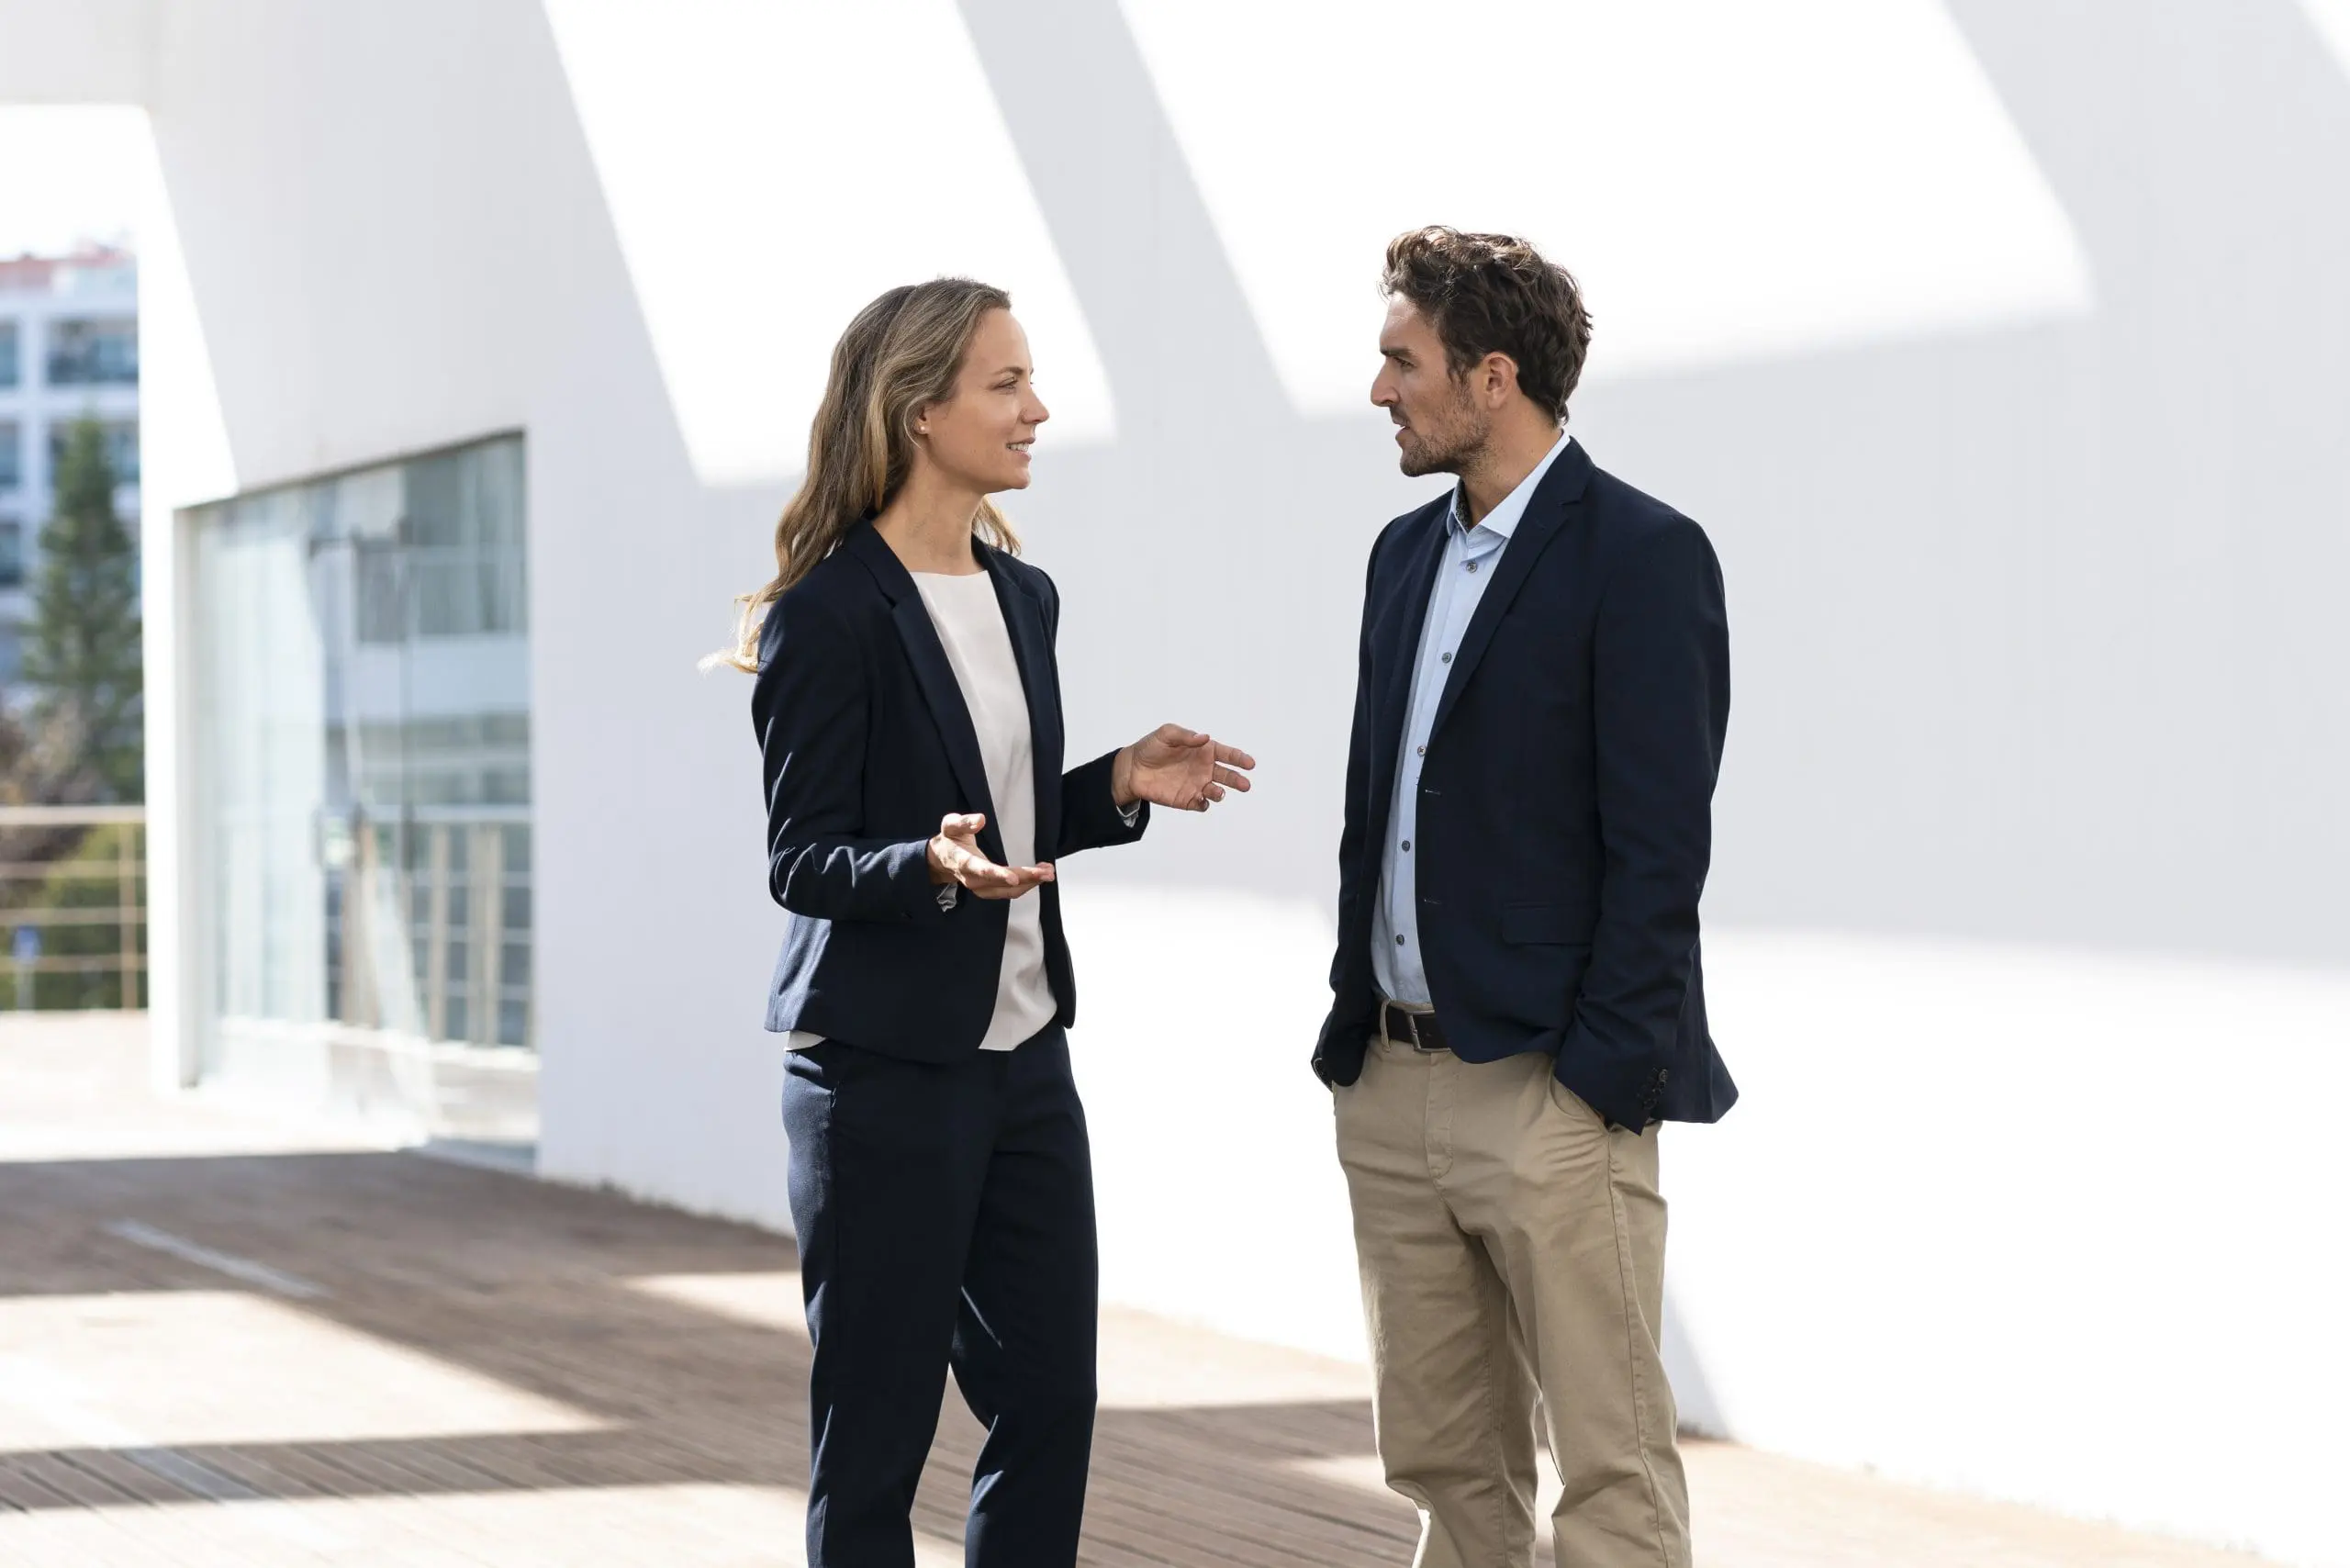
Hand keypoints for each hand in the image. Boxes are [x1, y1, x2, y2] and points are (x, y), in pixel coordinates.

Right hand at [927, 813, 1054, 899]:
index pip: (982, 870)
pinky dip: (1026, 885)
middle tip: (1047, 872)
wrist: (942, 860)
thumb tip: (981, 819)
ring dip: (1030, 883)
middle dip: (1026, 879)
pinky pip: (1010, 892)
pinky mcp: (989, 891)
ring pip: (1009, 891)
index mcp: (964, 863)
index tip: (1014, 878)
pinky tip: (1040, 876)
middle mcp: (973, 880)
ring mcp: (982, 888)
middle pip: (1002, 884)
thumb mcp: (951, 825)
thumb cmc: (950, 840)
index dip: (998, 875)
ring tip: (1048, 872)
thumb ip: (964, 822)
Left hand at [1112, 725, 1255, 812]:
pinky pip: (1201, 804)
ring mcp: (1197, 785)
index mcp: (1204, 751)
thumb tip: (1204, 738)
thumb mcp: (1166, 734)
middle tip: (1245, 785)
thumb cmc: (1151, 747)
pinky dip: (1204, 803)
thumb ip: (1186, 736)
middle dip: (1238, 780)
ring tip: (1217, 792)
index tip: (1250, 763)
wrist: (1133, 768)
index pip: (1228, 754)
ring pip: (1217, 792)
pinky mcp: (1187, 800)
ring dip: (1220, 793)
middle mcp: (1205, 768)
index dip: (1240, 758)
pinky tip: (1199, 799)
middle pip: (1228, 775)